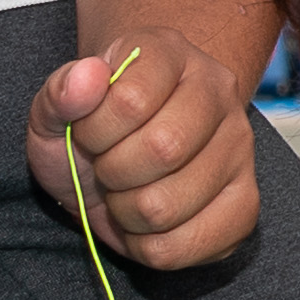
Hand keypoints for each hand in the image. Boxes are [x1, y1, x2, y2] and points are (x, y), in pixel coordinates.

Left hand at [27, 36, 260, 273]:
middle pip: (163, 150)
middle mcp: (218, 92)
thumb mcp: (55, 110)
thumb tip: (87, 77)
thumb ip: (60, 92)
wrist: (118, 158)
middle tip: (108, 166)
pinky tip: (148, 222)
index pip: (132, 100)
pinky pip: (188, 246)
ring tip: (128, 192)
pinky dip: (150, 247)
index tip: (90, 132)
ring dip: (127, 213)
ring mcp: (240, 149)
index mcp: (171, 53)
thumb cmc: (89, 132)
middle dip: (113, 172)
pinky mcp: (244, 205)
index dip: (95, 130)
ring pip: (168, 206)